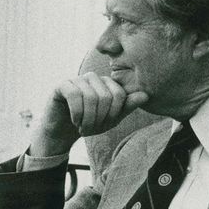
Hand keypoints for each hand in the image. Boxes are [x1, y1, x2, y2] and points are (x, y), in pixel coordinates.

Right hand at [28, 73, 148, 157]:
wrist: (62, 131)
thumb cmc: (88, 122)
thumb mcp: (111, 118)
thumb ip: (127, 106)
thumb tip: (146, 95)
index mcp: (107, 83)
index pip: (120, 95)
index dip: (113, 114)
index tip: (103, 125)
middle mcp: (93, 77)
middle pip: (106, 96)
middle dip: (99, 118)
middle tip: (90, 129)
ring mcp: (77, 80)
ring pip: (91, 97)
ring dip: (87, 119)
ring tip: (82, 127)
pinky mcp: (62, 85)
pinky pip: (74, 96)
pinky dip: (77, 113)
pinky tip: (74, 120)